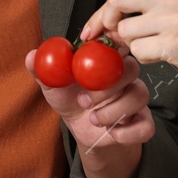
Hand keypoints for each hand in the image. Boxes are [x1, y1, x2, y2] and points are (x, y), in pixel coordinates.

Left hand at [24, 45, 154, 152]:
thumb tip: (32, 56)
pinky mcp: (143, 122)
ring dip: (113, 111)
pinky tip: (111, 134)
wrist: (82, 130)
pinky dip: (127, 133)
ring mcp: (137, 98)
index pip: (117, 44)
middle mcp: (126, 75)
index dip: (112, 46)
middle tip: (84, 100)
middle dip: (106, 87)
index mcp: (106, 60)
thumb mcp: (54, 86)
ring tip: (93, 119)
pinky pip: (146, 125)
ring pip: (139, 96)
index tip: (92, 59)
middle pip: (131, 68)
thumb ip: (44, 71)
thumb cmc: (70, 99)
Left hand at [90, 0, 177, 91]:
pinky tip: (163, 57)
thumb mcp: (172, 16)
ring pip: (126, 31)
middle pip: (116, 2)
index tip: (90, 32)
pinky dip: (145, 58)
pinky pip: (140, 51)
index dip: (100, 15)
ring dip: (133, 47)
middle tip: (113, 40)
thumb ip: (142, 14)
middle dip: (107, 23)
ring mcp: (173, 20)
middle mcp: (169, 0)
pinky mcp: (174, 42)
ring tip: (154, 49)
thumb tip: (106, 26)